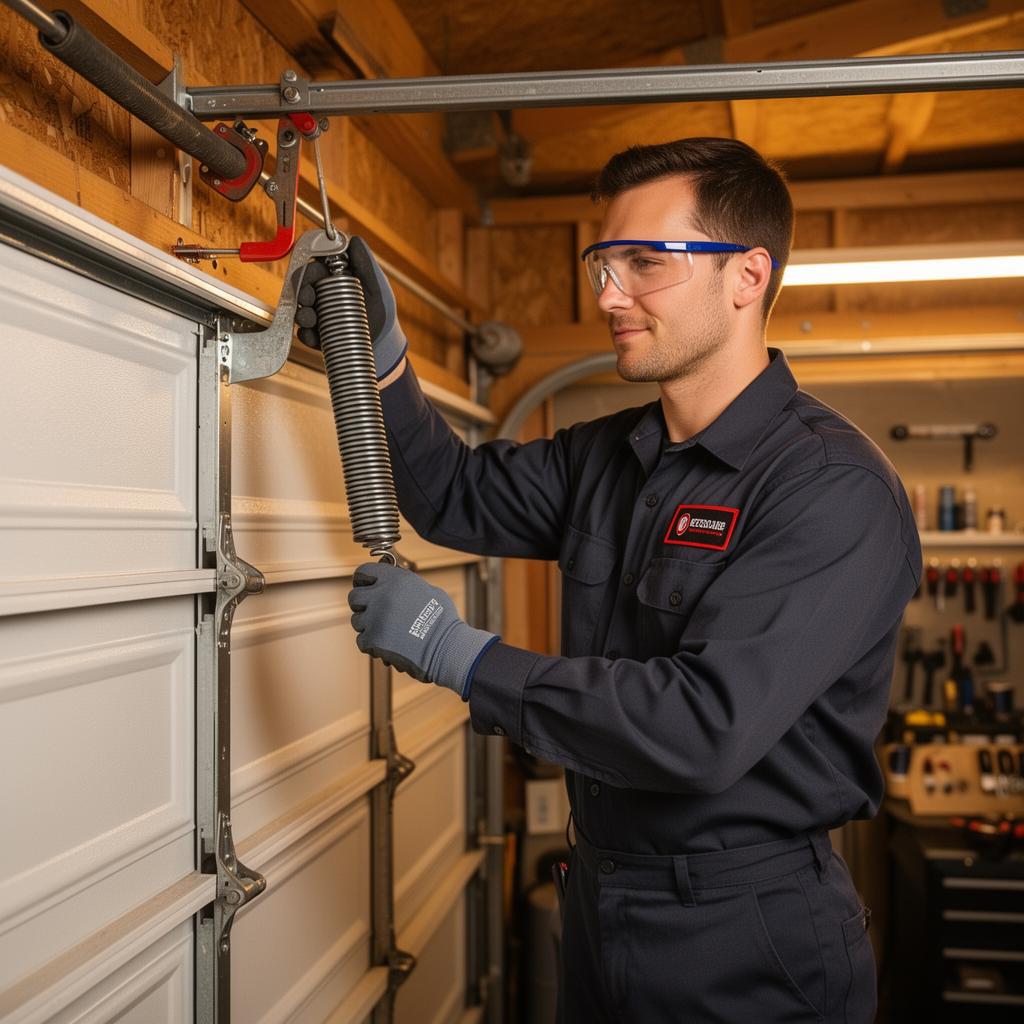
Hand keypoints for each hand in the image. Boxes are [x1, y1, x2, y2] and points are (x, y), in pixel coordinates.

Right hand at [293, 236, 408, 380]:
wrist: (384, 338)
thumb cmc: (381, 307)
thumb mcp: (377, 283)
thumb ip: (365, 262)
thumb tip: (354, 240)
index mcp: (333, 278)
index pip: (313, 268)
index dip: (309, 268)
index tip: (314, 272)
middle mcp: (322, 294)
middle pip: (301, 288)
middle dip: (301, 291)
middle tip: (308, 298)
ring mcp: (318, 315)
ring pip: (300, 310)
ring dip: (301, 314)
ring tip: (310, 319)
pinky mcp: (318, 335)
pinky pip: (305, 335)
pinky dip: (306, 336)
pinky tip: (313, 337)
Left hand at [348, 562, 497, 697]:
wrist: (446, 648)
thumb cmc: (442, 621)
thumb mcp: (428, 590)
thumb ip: (405, 583)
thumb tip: (391, 579)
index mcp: (396, 580)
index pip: (363, 571)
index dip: (363, 580)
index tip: (366, 587)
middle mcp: (382, 595)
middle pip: (354, 597)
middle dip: (363, 605)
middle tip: (376, 613)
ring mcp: (375, 618)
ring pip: (357, 620)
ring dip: (369, 626)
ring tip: (389, 632)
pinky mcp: (373, 639)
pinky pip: (362, 640)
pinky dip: (372, 645)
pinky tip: (389, 644)